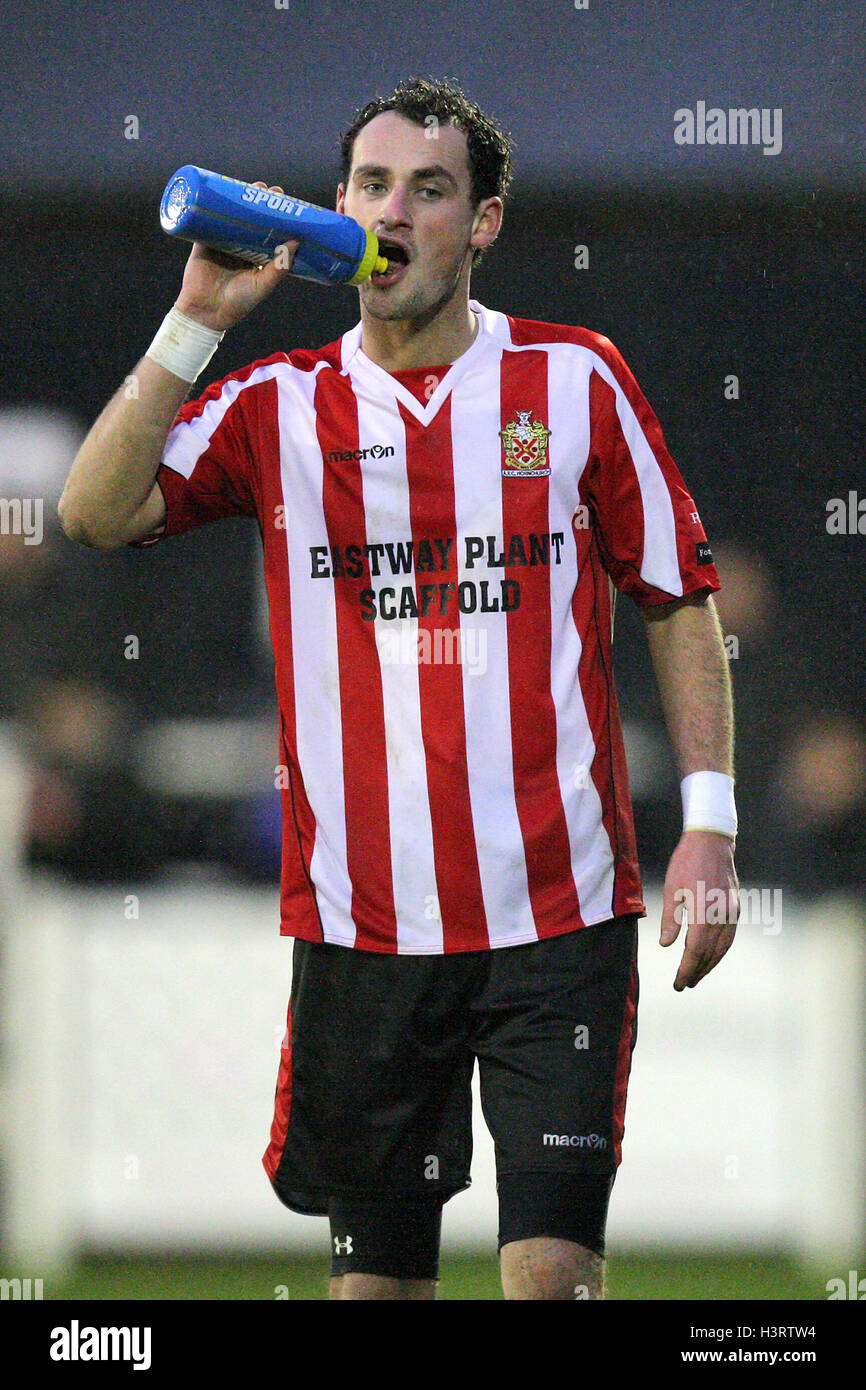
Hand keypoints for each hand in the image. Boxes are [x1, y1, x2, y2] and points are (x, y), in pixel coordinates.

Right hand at [174, 182, 298, 331]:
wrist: (207, 312)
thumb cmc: (239, 302)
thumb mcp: (264, 284)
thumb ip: (280, 266)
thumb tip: (296, 241)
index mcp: (257, 256)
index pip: (269, 230)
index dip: (277, 216)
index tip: (287, 202)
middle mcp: (241, 246)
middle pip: (251, 217)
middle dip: (260, 201)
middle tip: (271, 191)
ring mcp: (222, 240)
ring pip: (232, 214)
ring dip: (241, 197)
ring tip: (252, 186)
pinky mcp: (204, 239)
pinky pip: (208, 217)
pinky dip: (214, 204)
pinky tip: (223, 190)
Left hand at [659, 830, 738, 989]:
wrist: (712, 840)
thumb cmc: (687, 862)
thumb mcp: (672, 889)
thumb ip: (670, 919)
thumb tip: (666, 944)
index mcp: (705, 913)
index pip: (696, 951)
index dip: (687, 969)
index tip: (678, 983)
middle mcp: (722, 916)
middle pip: (711, 953)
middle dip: (697, 971)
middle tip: (685, 984)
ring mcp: (732, 912)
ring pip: (723, 947)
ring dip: (710, 964)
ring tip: (697, 976)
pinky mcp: (735, 907)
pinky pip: (729, 936)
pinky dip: (720, 950)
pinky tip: (711, 955)